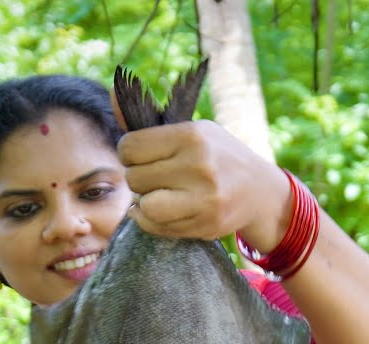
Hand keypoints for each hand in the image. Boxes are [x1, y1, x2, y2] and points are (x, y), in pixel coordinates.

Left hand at [115, 120, 290, 250]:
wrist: (259, 190)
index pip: (130, 147)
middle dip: (139, 178)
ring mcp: (204, 198)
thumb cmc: (217, 155)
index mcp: (192, 135)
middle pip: (134, 178)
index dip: (128, 153)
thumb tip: (110, 92)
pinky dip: (154, 220)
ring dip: (145, 202)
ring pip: (145, 206)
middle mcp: (199, 166)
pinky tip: (167, 210)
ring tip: (159, 194)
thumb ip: (148, 124)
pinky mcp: (205, 224)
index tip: (142, 156)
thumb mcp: (191, 130)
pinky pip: (158, 226)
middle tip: (156, 177)